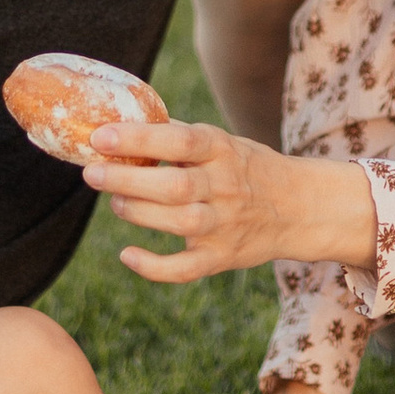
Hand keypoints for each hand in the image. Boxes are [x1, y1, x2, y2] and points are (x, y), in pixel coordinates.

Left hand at [85, 117, 377, 287]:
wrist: (301, 207)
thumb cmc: (247, 168)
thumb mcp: (223, 142)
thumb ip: (178, 138)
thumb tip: (120, 125)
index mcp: (223, 150)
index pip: (179, 142)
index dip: (138, 139)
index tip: (101, 137)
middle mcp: (225, 187)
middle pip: (174, 186)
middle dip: (126, 180)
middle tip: (92, 173)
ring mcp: (225, 225)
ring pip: (179, 223)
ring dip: (138, 213)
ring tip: (116, 203)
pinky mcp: (222, 257)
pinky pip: (186, 269)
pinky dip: (153, 267)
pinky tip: (128, 255)